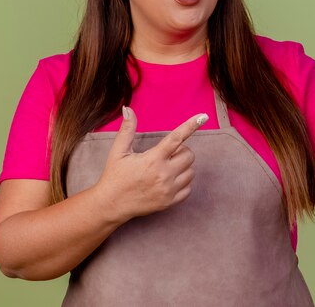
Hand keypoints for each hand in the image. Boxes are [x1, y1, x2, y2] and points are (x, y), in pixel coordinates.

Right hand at [94, 107, 207, 223]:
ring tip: (166, 167)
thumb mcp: (118, 151)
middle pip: (189, 155)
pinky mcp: (170, 202)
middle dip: (182, 150)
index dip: (191, 125)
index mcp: (153, 159)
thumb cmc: (115, 176)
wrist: (111, 204)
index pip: (176, 138)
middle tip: (167, 154)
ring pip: (191, 172)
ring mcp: (168, 190)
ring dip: (183, 166)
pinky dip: (183, 182)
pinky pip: (188, 188)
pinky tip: (169, 180)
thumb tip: (128, 109)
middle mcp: (163, 175)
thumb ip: (127, 129)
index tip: (203, 116)